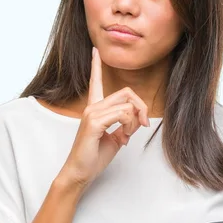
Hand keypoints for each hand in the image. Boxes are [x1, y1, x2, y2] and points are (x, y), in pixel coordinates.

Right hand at [58, 47, 149, 190]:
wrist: (80, 172)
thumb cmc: (94, 156)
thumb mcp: (116, 138)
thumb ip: (126, 124)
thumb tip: (138, 119)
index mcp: (95, 108)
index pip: (96, 81)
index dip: (96, 66)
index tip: (94, 51)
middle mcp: (92, 107)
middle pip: (126, 93)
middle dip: (141, 108)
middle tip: (142, 125)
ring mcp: (92, 113)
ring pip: (127, 105)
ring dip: (135, 122)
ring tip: (127, 136)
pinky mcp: (93, 122)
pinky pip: (122, 115)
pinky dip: (128, 126)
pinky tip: (123, 137)